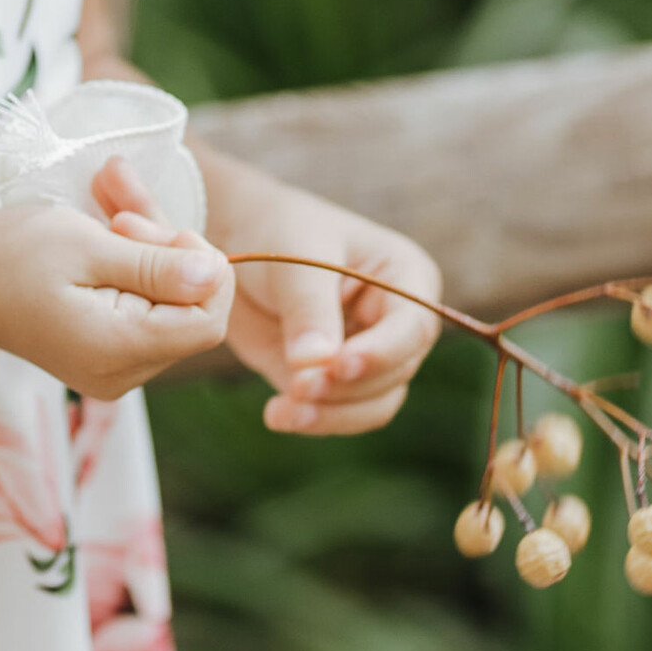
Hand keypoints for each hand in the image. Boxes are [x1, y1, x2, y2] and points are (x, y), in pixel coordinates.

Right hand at [0, 193, 233, 401]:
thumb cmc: (6, 255)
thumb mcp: (86, 246)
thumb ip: (155, 265)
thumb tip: (217, 273)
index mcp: (120, 351)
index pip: (208, 320)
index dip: (200, 265)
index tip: (151, 226)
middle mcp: (123, 373)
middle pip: (189, 309)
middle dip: (169, 247)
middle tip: (119, 210)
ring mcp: (112, 366)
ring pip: (167, 302)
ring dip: (149, 245)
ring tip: (108, 199)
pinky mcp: (101, 350)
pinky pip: (141, 305)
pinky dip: (132, 262)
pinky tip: (108, 222)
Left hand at [178, 147, 441, 434]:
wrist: (238, 238)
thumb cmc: (277, 230)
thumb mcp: (295, 256)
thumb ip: (309, 308)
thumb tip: (315, 364)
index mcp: (405, 276)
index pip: (412, 326)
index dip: (381, 352)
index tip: (338, 365)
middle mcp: (396, 322)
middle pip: (395, 374)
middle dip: (347, 388)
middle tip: (298, 387)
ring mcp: (369, 354)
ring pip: (373, 405)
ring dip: (332, 414)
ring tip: (284, 409)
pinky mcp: (335, 380)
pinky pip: (339, 413)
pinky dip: (312, 420)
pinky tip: (277, 415)